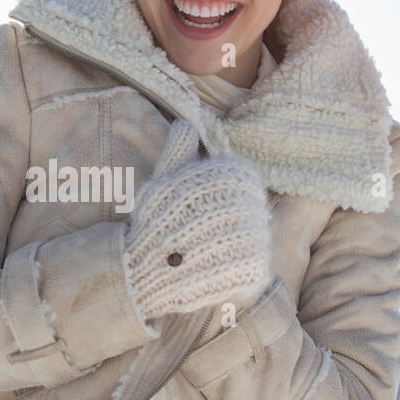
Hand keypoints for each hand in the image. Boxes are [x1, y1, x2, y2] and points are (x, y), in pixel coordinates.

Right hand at [120, 118, 272, 322]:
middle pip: (252, 213)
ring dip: (235, 249)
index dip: (223, 200)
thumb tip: (185, 124)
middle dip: (229, 226)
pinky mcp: (254, 267)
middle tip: (200, 239)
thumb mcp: (163, 179)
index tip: (201, 213)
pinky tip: (215, 275)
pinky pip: (255, 268)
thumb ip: (179, 151)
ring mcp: (253, 237)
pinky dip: (239, 274)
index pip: (244, 183)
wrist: (144, 270)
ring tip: (205, 257)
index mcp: (229, 175)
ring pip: (255, 240)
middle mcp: (246, 202)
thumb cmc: (154, 222)